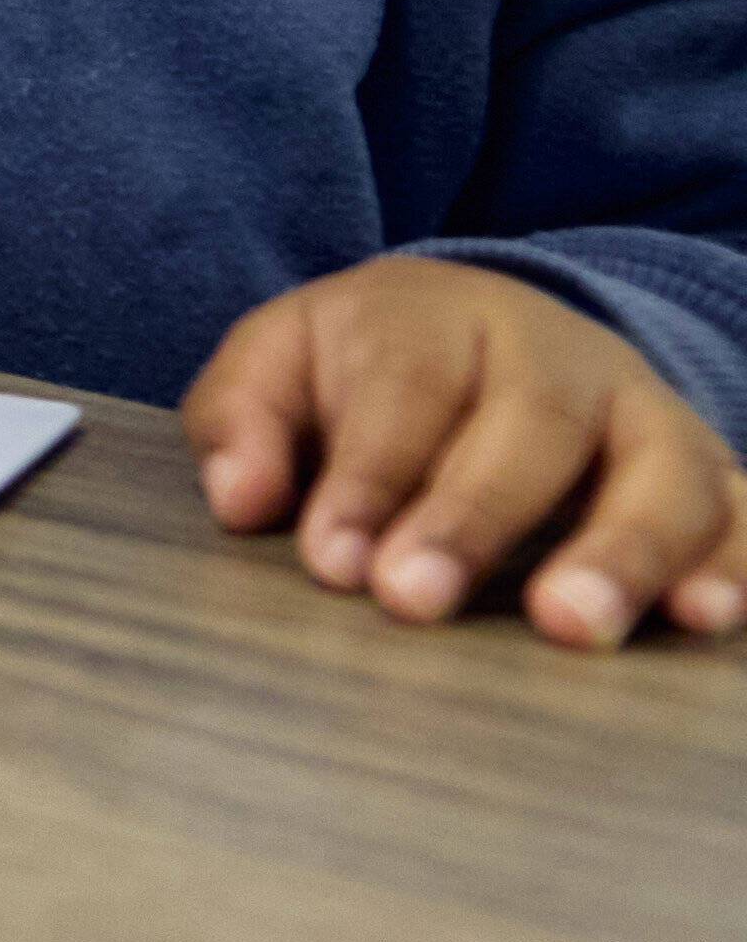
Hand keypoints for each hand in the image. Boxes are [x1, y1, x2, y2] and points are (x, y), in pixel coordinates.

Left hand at [185, 257, 743, 647]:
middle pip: (533, 424)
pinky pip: (742, 514)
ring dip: (621, 551)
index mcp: (444, 315)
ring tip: (570, 626)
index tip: (332, 560)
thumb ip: (245, 420)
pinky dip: (734, 564)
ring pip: (659, 471)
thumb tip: (244, 498)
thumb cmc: (366, 366)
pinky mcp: (708, 476)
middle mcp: (561, 357)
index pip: (407, 387)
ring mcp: (647, 415)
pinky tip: (705, 618)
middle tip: (416, 600)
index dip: (369, 475)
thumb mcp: (280, 364)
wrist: (484, 329)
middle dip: (475, 518)